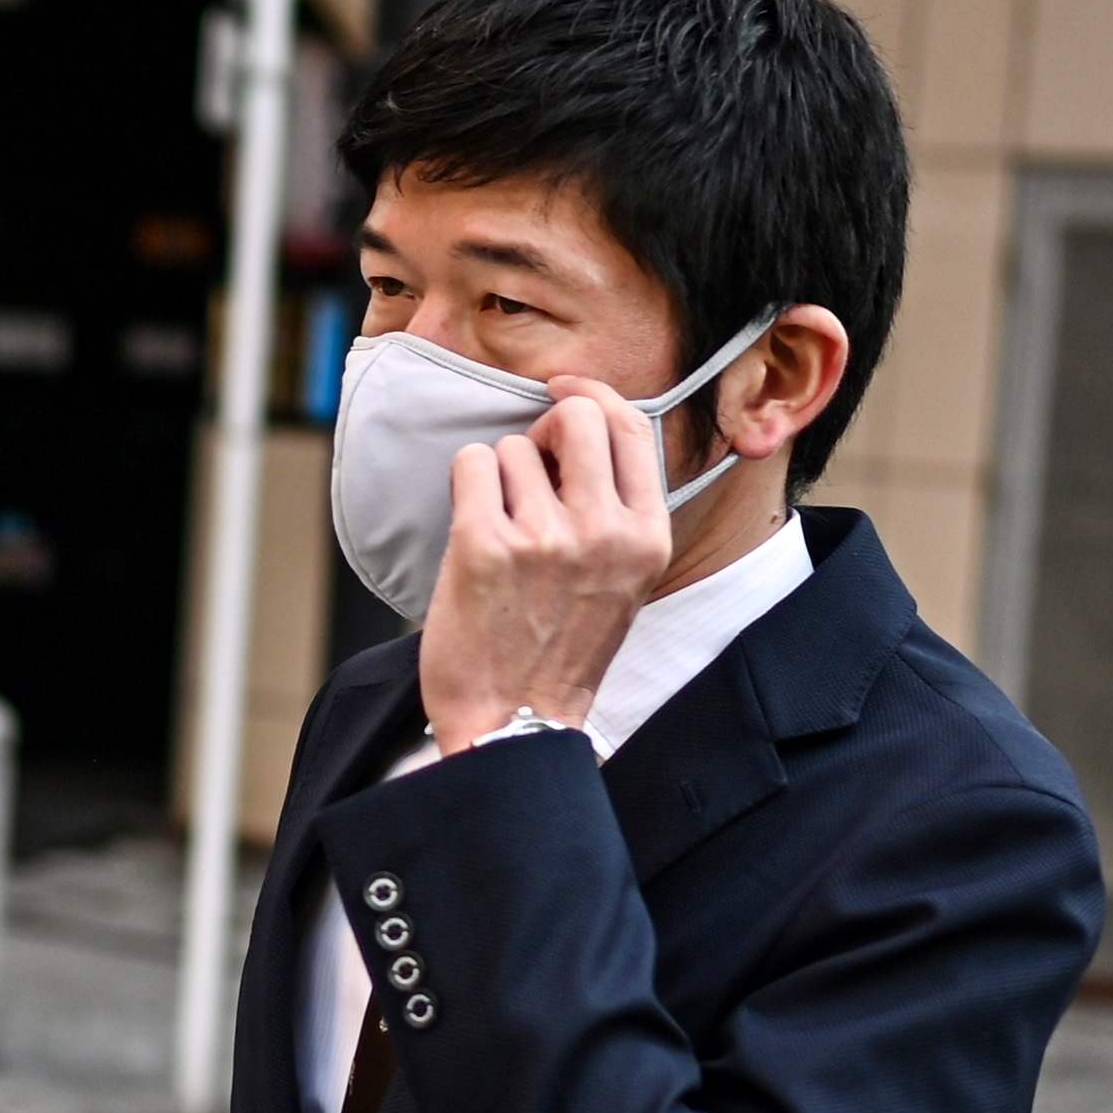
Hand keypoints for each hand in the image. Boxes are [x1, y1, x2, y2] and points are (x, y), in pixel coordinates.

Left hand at [419, 382, 668, 754]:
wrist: (514, 724)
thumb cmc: (560, 651)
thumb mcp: (622, 580)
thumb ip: (617, 510)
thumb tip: (580, 425)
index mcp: (646, 537)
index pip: (632, 426)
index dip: (593, 393)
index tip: (564, 388)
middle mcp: (604, 532)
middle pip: (575, 415)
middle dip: (542, 428)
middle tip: (527, 470)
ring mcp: (544, 537)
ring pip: (512, 446)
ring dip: (498, 478)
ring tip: (501, 534)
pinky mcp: (484, 545)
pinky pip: (471, 465)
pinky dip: (465, 488)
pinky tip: (473, 534)